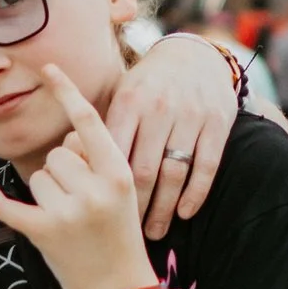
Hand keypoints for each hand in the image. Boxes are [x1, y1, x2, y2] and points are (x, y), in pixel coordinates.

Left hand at [0, 69, 157, 288]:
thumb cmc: (119, 236)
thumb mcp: (121, 193)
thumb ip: (96, 159)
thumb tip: (69, 137)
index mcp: (119, 175)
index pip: (89, 122)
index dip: (67, 92)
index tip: (48, 67)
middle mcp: (94, 191)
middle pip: (58, 153)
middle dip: (63, 172)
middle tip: (82, 204)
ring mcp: (67, 213)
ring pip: (37, 175)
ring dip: (46, 193)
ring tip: (69, 219)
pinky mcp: (42, 233)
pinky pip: (5, 202)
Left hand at [101, 25, 235, 231]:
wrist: (194, 56)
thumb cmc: (147, 85)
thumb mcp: (121, 96)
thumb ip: (101, 129)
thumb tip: (71, 167)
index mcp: (128, 101)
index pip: (111, 152)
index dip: (104, 186)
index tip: (95, 211)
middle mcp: (158, 108)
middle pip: (142, 168)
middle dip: (134, 206)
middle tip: (126, 232)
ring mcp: (189, 116)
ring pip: (173, 173)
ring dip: (164, 208)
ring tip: (154, 232)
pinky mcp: (217, 124)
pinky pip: (206, 166)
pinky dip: (195, 194)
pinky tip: (184, 213)